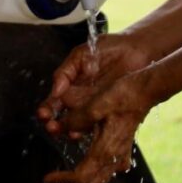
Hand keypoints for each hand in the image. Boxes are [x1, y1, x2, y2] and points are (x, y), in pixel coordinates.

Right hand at [37, 33, 151, 137]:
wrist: (138, 49)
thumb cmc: (109, 48)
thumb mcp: (83, 53)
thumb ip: (68, 69)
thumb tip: (56, 88)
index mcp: (70, 87)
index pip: (54, 102)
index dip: (47, 109)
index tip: (43, 113)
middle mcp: (80, 101)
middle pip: (63, 119)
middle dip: (55, 125)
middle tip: (52, 127)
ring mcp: (96, 108)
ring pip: (80, 126)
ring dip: (73, 132)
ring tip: (71, 134)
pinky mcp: (111, 112)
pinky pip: (101, 125)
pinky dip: (95, 131)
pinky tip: (91, 133)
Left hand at [42, 71, 155, 182]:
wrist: (145, 90)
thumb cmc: (123, 95)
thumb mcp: (96, 105)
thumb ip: (76, 120)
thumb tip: (61, 128)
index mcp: (105, 149)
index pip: (80, 177)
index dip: (62, 179)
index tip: (48, 177)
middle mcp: (114, 156)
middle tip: (55, 180)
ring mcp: (121, 154)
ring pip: (100, 179)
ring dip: (83, 182)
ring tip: (67, 177)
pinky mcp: (124, 149)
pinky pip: (109, 170)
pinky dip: (96, 174)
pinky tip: (90, 166)